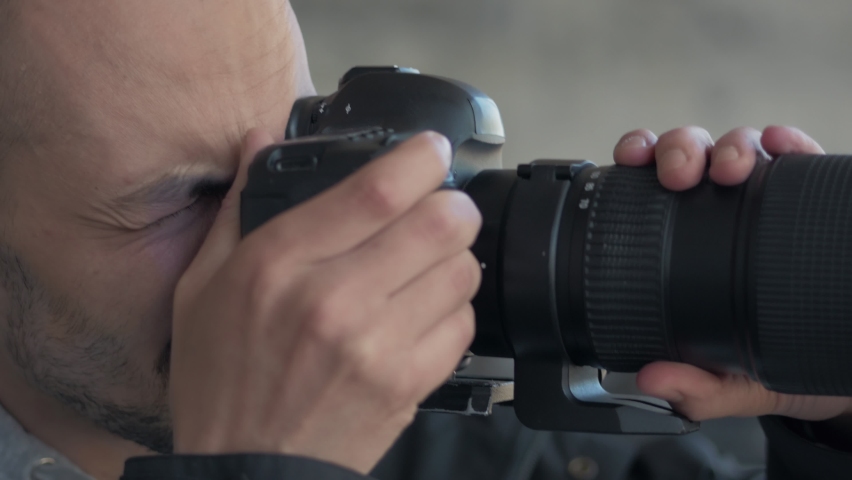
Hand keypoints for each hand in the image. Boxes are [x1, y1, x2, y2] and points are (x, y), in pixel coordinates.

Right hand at [170, 130, 480, 472]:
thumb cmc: (221, 378)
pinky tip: (423, 314)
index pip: (374, 191)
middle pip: (439, 222)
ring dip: (455, 257)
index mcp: (278, 265)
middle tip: (440, 208)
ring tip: (429, 264)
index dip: (419, 159)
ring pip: (461, 270)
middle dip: (451, 205)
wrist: (246, 468)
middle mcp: (333, 300)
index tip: (430, 149)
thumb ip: (236, 207)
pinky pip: (463, 324)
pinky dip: (454, 309)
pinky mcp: (407, 384)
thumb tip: (258, 139)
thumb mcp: (202, 287)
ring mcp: (377, 346)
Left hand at [613, 125, 851, 422]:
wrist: (846, 370)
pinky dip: (788, 142)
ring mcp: (768, 202)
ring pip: (740, 147)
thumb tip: (651, 380)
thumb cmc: (780, 364)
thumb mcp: (734, 382)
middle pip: (690, 156)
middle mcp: (722, 212)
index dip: (637, 161)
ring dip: (729, 145)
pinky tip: (781, 146)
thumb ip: (694, 386)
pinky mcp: (815, 199)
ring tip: (730, 169)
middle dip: (677, 150)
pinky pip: (802, 157)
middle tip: (678, 175)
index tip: (630, 160)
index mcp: (686, 242)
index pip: (650, 188)